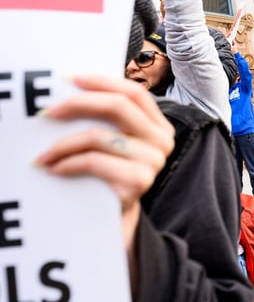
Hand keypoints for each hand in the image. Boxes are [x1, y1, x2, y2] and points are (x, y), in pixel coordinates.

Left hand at [35, 76, 174, 250]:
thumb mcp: (116, 143)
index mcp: (159, 126)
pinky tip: (54, 168)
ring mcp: (153, 163)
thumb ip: (109, 120)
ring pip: (100, 137)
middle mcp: (163, 141)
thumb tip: (72, 91)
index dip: (103, 82)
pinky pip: (94, 162)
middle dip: (78, 104)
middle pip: (119, 107)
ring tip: (43, 154)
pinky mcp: (137, 183)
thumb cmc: (110, 176)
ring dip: (63, 144)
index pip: (134, 93)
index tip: (70, 79)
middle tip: (49, 112)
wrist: (115, 221)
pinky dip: (67, 164)